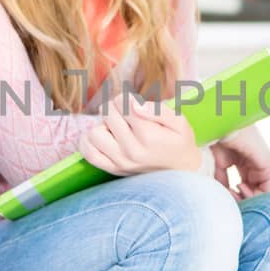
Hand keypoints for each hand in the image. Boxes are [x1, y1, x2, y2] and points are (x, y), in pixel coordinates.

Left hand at [78, 98, 199, 175]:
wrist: (181, 172)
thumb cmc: (180, 142)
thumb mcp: (180, 122)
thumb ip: (157, 110)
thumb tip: (133, 104)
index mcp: (148, 135)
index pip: (123, 103)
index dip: (127, 97)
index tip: (134, 103)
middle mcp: (132, 150)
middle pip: (108, 114)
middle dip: (115, 107)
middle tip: (126, 113)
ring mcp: (120, 162)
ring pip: (95, 132)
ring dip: (103, 124)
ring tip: (116, 127)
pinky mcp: (113, 169)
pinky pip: (89, 153)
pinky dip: (90, 141)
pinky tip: (104, 136)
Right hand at [210, 125, 269, 198]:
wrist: (219, 127)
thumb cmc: (217, 141)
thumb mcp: (219, 167)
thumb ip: (224, 184)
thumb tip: (226, 200)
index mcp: (247, 164)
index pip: (248, 189)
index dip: (236, 197)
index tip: (224, 196)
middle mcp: (258, 165)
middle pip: (255, 193)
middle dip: (241, 200)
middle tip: (229, 197)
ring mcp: (265, 164)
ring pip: (262, 194)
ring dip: (246, 198)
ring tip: (232, 192)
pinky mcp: (269, 163)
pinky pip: (267, 189)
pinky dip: (253, 195)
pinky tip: (239, 187)